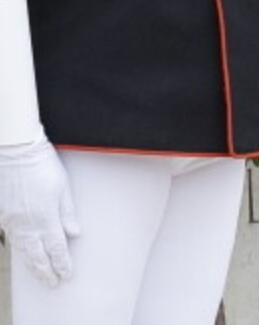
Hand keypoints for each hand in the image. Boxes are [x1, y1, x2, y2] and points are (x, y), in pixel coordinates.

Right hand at [0, 130, 79, 285]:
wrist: (15, 152)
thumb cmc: (41, 164)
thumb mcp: (62, 186)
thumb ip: (68, 212)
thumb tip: (75, 233)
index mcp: (46, 217)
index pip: (56, 248)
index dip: (62, 263)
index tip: (66, 274)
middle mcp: (28, 224)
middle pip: (38, 256)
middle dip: (46, 271)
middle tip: (52, 282)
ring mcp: (13, 222)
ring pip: (23, 250)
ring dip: (32, 265)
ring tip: (40, 273)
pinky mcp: (4, 216)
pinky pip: (13, 239)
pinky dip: (20, 250)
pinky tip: (24, 253)